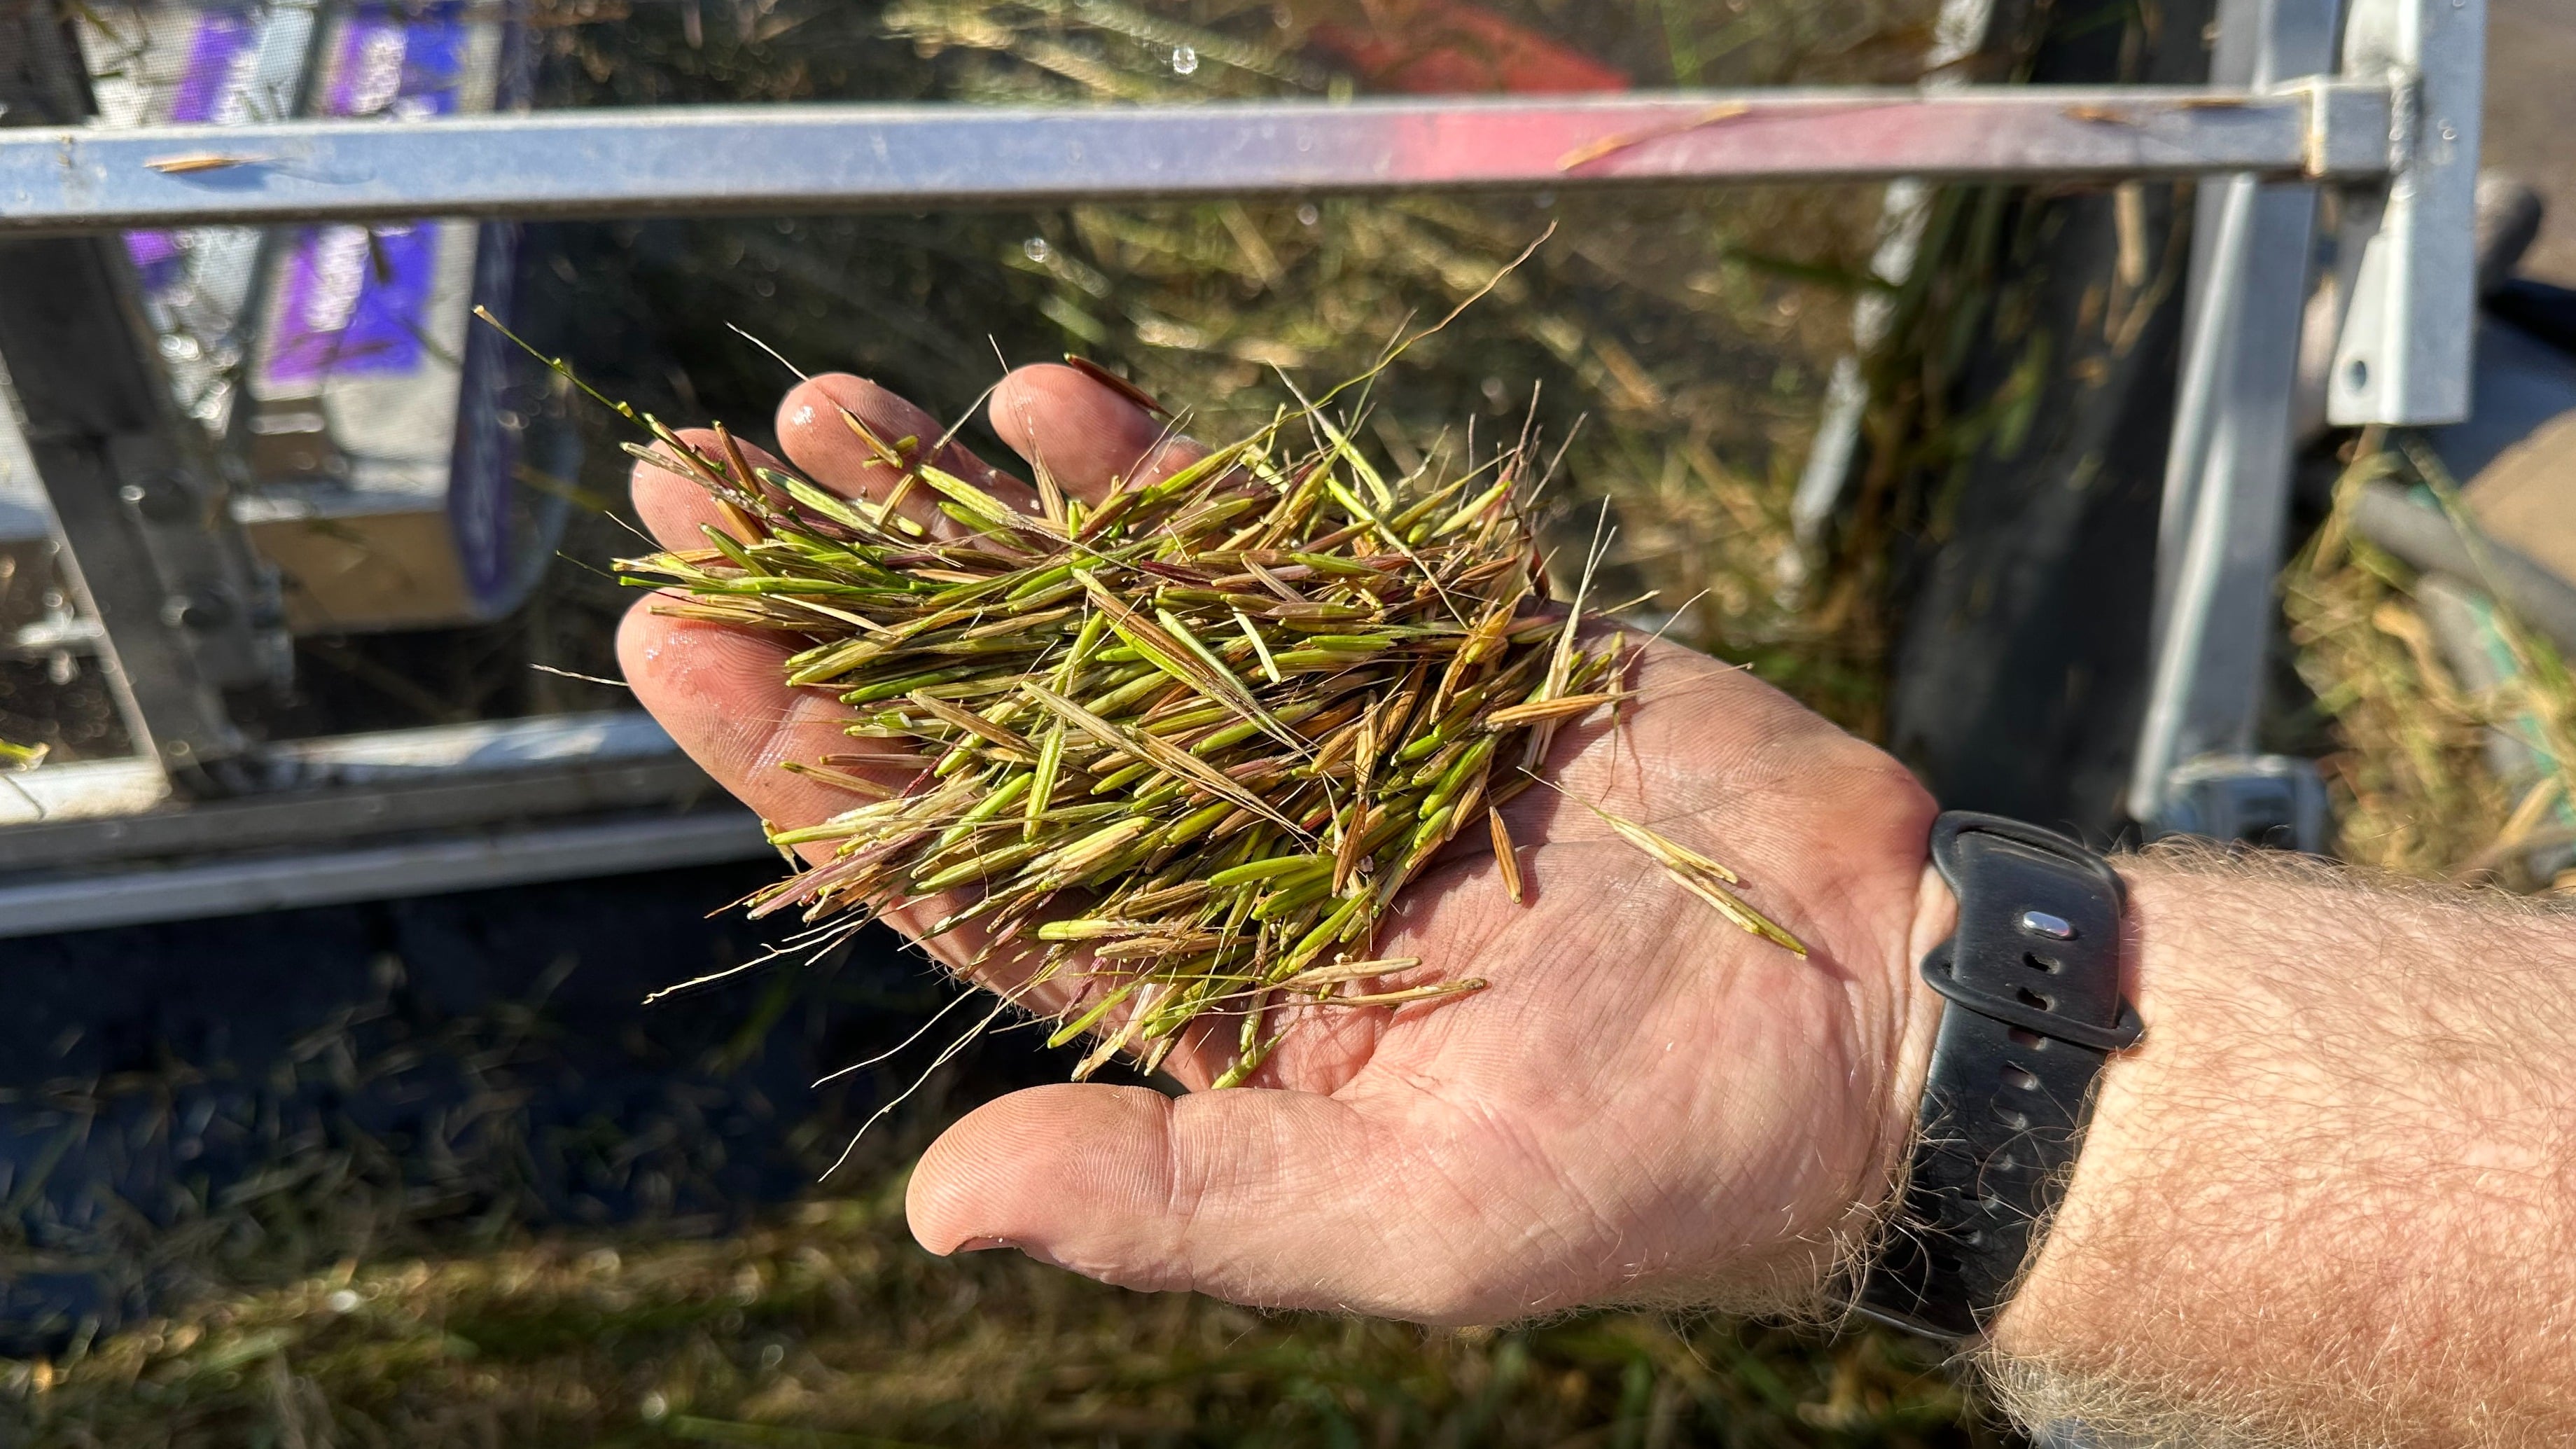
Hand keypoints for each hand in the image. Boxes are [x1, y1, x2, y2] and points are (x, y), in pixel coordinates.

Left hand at [620, 365, 1946, 1322]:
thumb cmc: (1652, 1170)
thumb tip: (932, 1205)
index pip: (955, 876)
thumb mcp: (1403, 1228)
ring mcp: (1323, 738)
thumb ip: (1172, 1204)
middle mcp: (1228, 856)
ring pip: (1104, 617)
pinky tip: (1044, 415)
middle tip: (690, 500)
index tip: (685, 657)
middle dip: (842, 613)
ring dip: (963, 523)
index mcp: (1193, 999)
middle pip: (990, 724)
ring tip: (825, 428)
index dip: (815, 767)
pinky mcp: (1432, 647)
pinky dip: (1163, 481)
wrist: (1876, 1029)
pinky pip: (1270, 553)